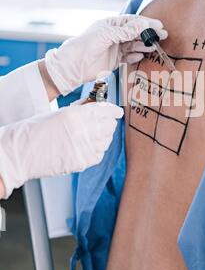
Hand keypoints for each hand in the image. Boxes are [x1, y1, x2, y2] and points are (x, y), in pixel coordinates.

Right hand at [0, 102, 122, 199]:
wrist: (22, 152)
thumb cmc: (37, 130)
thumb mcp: (60, 113)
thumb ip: (81, 110)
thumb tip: (98, 107)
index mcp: (76, 115)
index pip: (106, 111)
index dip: (114, 111)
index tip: (118, 112)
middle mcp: (82, 131)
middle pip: (110, 126)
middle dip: (108, 124)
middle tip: (104, 123)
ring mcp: (83, 148)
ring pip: (107, 141)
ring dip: (103, 137)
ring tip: (92, 136)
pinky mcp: (82, 162)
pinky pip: (99, 155)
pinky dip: (97, 151)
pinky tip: (88, 147)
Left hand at [45, 15, 166, 95]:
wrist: (74, 65)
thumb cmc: (85, 45)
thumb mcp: (106, 35)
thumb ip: (125, 31)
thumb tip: (142, 24)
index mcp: (111, 24)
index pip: (133, 21)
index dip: (146, 23)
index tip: (158, 26)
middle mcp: (115, 34)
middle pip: (136, 33)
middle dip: (149, 34)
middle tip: (162, 36)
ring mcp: (115, 47)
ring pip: (134, 45)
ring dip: (144, 45)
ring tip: (153, 47)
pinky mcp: (115, 60)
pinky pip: (129, 56)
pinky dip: (136, 56)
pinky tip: (141, 55)